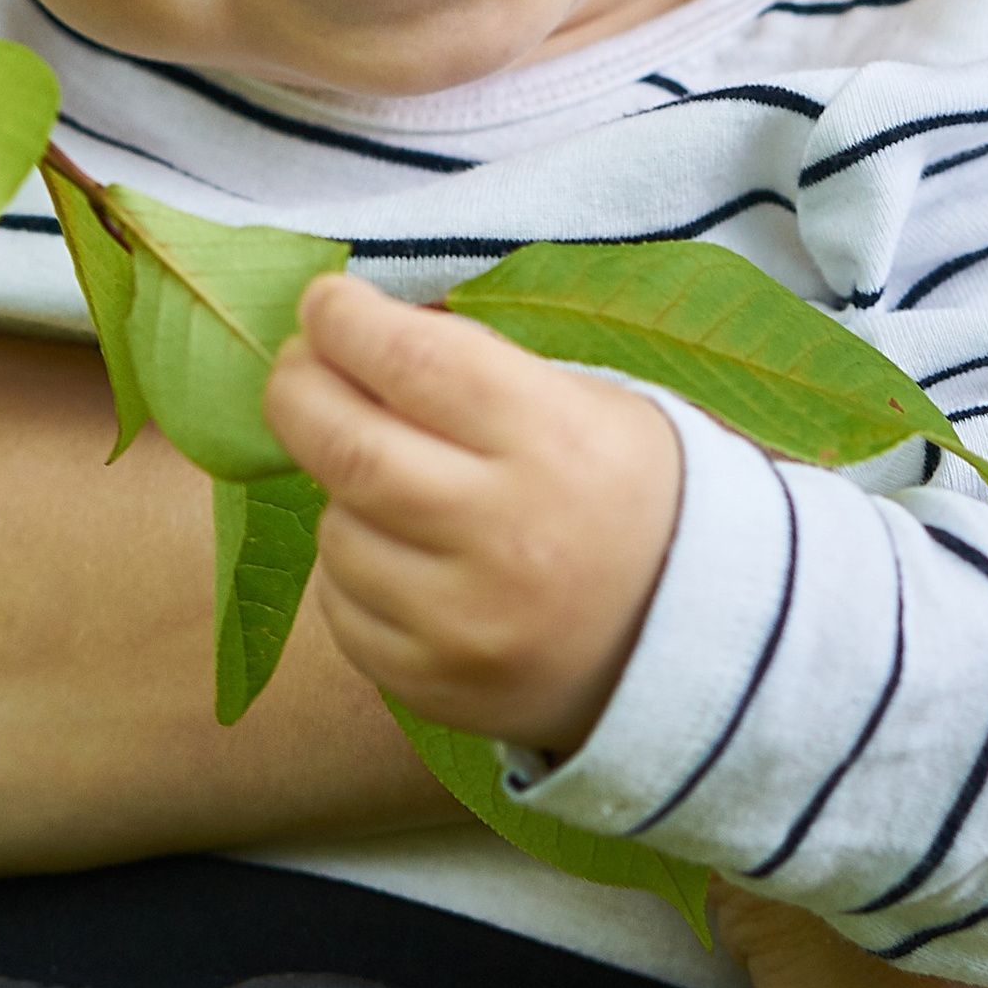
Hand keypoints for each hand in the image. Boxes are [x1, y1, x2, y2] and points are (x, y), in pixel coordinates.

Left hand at [264, 276, 682, 751]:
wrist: (689, 640)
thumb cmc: (628, 492)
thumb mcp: (585, 402)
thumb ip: (474, 368)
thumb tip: (358, 332)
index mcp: (553, 441)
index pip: (415, 361)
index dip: (345, 321)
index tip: (323, 303)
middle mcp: (505, 534)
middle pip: (351, 448)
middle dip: (299, 390)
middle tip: (297, 366)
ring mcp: (465, 622)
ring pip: (337, 531)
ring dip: (339, 490)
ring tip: (386, 477)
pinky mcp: (434, 685)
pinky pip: (341, 611)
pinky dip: (351, 570)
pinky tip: (396, 553)